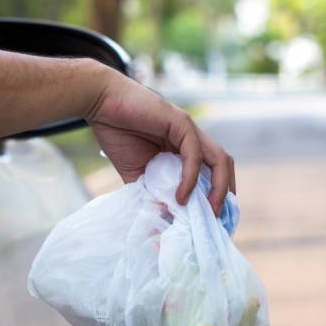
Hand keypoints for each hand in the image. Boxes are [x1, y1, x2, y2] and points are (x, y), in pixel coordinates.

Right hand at [85, 66, 234, 214]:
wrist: (100, 103)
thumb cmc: (116, 132)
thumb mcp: (135, 173)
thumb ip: (150, 192)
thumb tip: (163, 219)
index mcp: (184, 149)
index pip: (212, 174)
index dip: (216, 197)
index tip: (211, 222)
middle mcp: (193, 139)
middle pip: (224, 167)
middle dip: (225, 195)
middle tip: (217, 221)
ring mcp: (189, 130)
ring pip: (219, 160)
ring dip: (219, 188)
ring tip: (209, 212)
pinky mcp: (181, 123)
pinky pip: (194, 154)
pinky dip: (191, 177)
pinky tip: (181, 197)